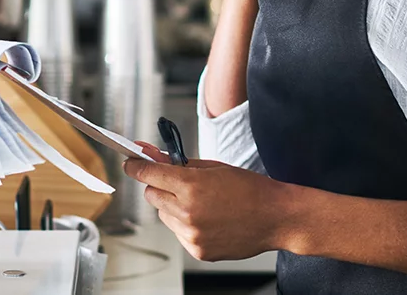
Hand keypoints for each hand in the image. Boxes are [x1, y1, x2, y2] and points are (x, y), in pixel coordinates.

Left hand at [124, 153, 292, 261]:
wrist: (275, 217)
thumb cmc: (250, 189)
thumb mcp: (214, 167)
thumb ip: (180, 163)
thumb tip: (152, 155)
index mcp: (191, 186)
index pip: (148, 174)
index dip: (136, 166)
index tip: (131, 163)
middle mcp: (187, 212)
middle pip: (151, 195)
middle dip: (159, 186)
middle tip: (178, 183)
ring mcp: (192, 234)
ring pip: (163, 215)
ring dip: (172, 206)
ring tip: (201, 203)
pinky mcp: (198, 250)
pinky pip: (178, 233)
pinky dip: (186, 225)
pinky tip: (208, 219)